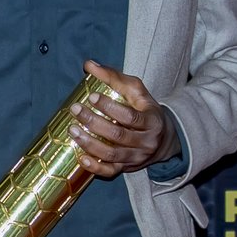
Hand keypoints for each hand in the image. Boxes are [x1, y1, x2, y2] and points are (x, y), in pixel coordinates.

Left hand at [73, 61, 176, 178]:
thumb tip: (88, 65)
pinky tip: (81, 157)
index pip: (130, 116)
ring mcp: (136, 158)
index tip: (92, 97)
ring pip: (112, 154)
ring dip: (89, 143)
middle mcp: (146, 141)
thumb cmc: (145, 111)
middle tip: (75, 110)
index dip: (110, 107)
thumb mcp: (137, 93)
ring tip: (72, 130)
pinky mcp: (126, 169)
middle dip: (94, 122)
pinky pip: (110, 172)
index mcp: (152, 121)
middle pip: (118, 135)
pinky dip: (94, 167)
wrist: (164, 140)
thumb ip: (114, 78)